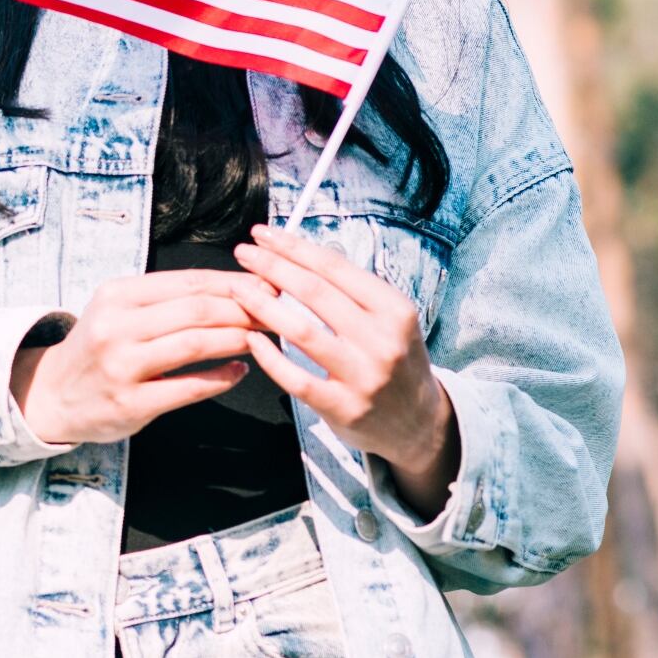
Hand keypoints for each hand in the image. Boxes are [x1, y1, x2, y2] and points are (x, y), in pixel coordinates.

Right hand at [9, 269, 262, 444]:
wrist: (54, 393)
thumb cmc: (100, 347)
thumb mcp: (120, 310)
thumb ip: (167, 299)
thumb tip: (233, 287)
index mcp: (117, 295)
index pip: (188, 281)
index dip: (233, 282)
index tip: (265, 285)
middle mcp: (116, 326)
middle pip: (196, 310)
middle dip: (243, 309)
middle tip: (274, 312)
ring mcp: (122, 366)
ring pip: (194, 344)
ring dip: (236, 338)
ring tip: (262, 337)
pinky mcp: (131, 403)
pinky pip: (187, 387)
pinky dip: (220, 378)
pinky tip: (239, 371)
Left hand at [229, 223, 460, 518]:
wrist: (420, 423)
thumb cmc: (395, 360)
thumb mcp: (391, 319)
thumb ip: (351, 291)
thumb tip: (297, 254)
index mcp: (394, 310)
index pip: (335, 267)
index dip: (294, 246)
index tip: (263, 234)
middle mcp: (382, 341)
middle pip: (314, 292)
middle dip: (272, 266)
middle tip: (244, 253)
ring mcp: (363, 376)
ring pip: (301, 331)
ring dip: (262, 305)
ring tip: (238, 288)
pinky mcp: (343, 408)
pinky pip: (296, 378)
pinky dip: (269, 357)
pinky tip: (251, 340)